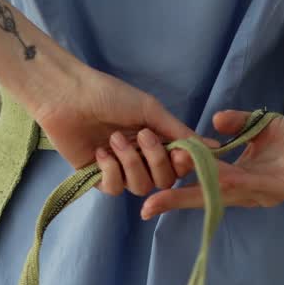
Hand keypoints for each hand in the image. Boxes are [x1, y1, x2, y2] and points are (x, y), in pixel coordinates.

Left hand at [34, 68, 208, 195]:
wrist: (69, 96)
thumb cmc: (110, 95)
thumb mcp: (150, 110)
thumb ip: (181, 132)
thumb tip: (214, 148)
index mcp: (156, 141)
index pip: (179, 167)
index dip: (182, 165)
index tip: (179, 153)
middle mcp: (141, 158)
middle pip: (163, 181)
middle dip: (155, 161)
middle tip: (142, 135)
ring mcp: (119, 169)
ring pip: (140, 187)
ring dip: (129, 163)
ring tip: (114, 139)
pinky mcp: (96, 178)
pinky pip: (114, 189)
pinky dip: (110, 170)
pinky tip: (100, 151)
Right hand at [140, 110, 283, 218]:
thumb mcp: (258, 126)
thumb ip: (235, 123)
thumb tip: (212, 121)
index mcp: (240, 181)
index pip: (202, 187)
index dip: (176, 191)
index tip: (149, 193)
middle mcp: (248, 193)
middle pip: (206, 198)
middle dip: (175, 202)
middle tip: (147, 206)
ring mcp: (263, 193)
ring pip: (223, 193)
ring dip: (196, 190)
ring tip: (168, 190)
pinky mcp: (280, 188)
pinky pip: (250, 184)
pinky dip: (229, 180)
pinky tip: (212, 177)